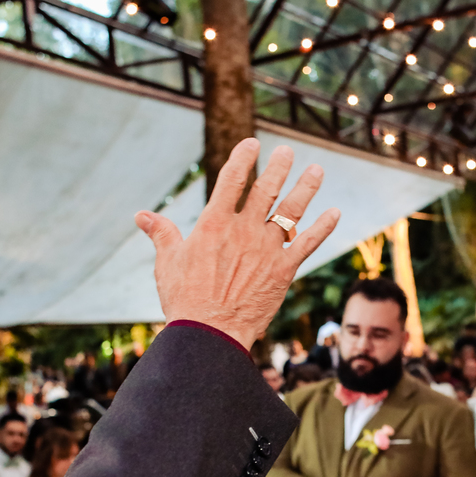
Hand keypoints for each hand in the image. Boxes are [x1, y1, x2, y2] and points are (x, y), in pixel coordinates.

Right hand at [137, 138, 340, 349]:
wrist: (210, 333)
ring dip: (305, 188)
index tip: (252, 143)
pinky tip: (334, 213)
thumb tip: (141, 216)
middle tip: (287, 151)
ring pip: (291, 211)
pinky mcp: (284, 270)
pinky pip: (307, 244)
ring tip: (316, 171)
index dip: (243, 158)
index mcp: (214, 224)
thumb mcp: (168, 262)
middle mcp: (244, 230)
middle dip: (278, 167)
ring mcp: (266, 249)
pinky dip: (323, 228)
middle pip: (266, 189)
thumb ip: (161, 233)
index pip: (231, 179)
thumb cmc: (185, 299)